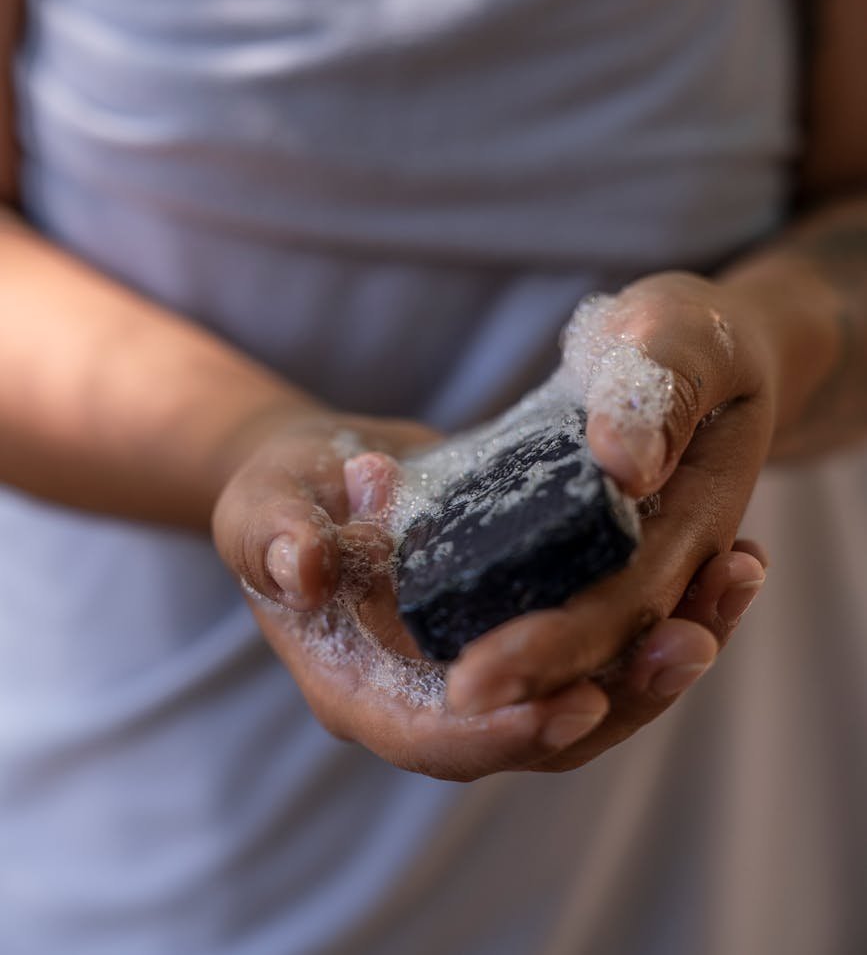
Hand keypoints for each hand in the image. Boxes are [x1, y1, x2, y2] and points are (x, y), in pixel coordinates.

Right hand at [212, 307, 770, 779]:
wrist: (317, 478)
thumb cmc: (279, 496)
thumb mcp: (262, 506)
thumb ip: (273, 540)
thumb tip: (299, 572)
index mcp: (364, 690)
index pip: (437, 739)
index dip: (506, 732)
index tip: (575, 702)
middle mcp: (435, 696)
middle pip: (538, 731)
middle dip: (620, 696)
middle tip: (689, 641)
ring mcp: (489, 665)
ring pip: (588, 691)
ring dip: (663, 653)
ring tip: (729, 586)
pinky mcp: (529, 623)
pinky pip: (603, 637)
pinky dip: (662, 607)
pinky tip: (719, 558)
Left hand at [443, 271, 775, 770]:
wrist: (697, 348)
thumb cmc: (694, 336)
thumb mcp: (685, 337)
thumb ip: (662, 393)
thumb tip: (626, 465)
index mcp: (696, 523)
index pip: (621, 606)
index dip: (552, 648)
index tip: (475, 677)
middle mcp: (664, 564)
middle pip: (594, 648)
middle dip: (525, 680)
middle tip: (452, 696)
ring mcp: (623, 565)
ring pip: (570, 645)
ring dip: (517, 671)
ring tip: (448, 683)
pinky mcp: (579, 551)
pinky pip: (542, 600)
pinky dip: (498, 618)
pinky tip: (431, 613)